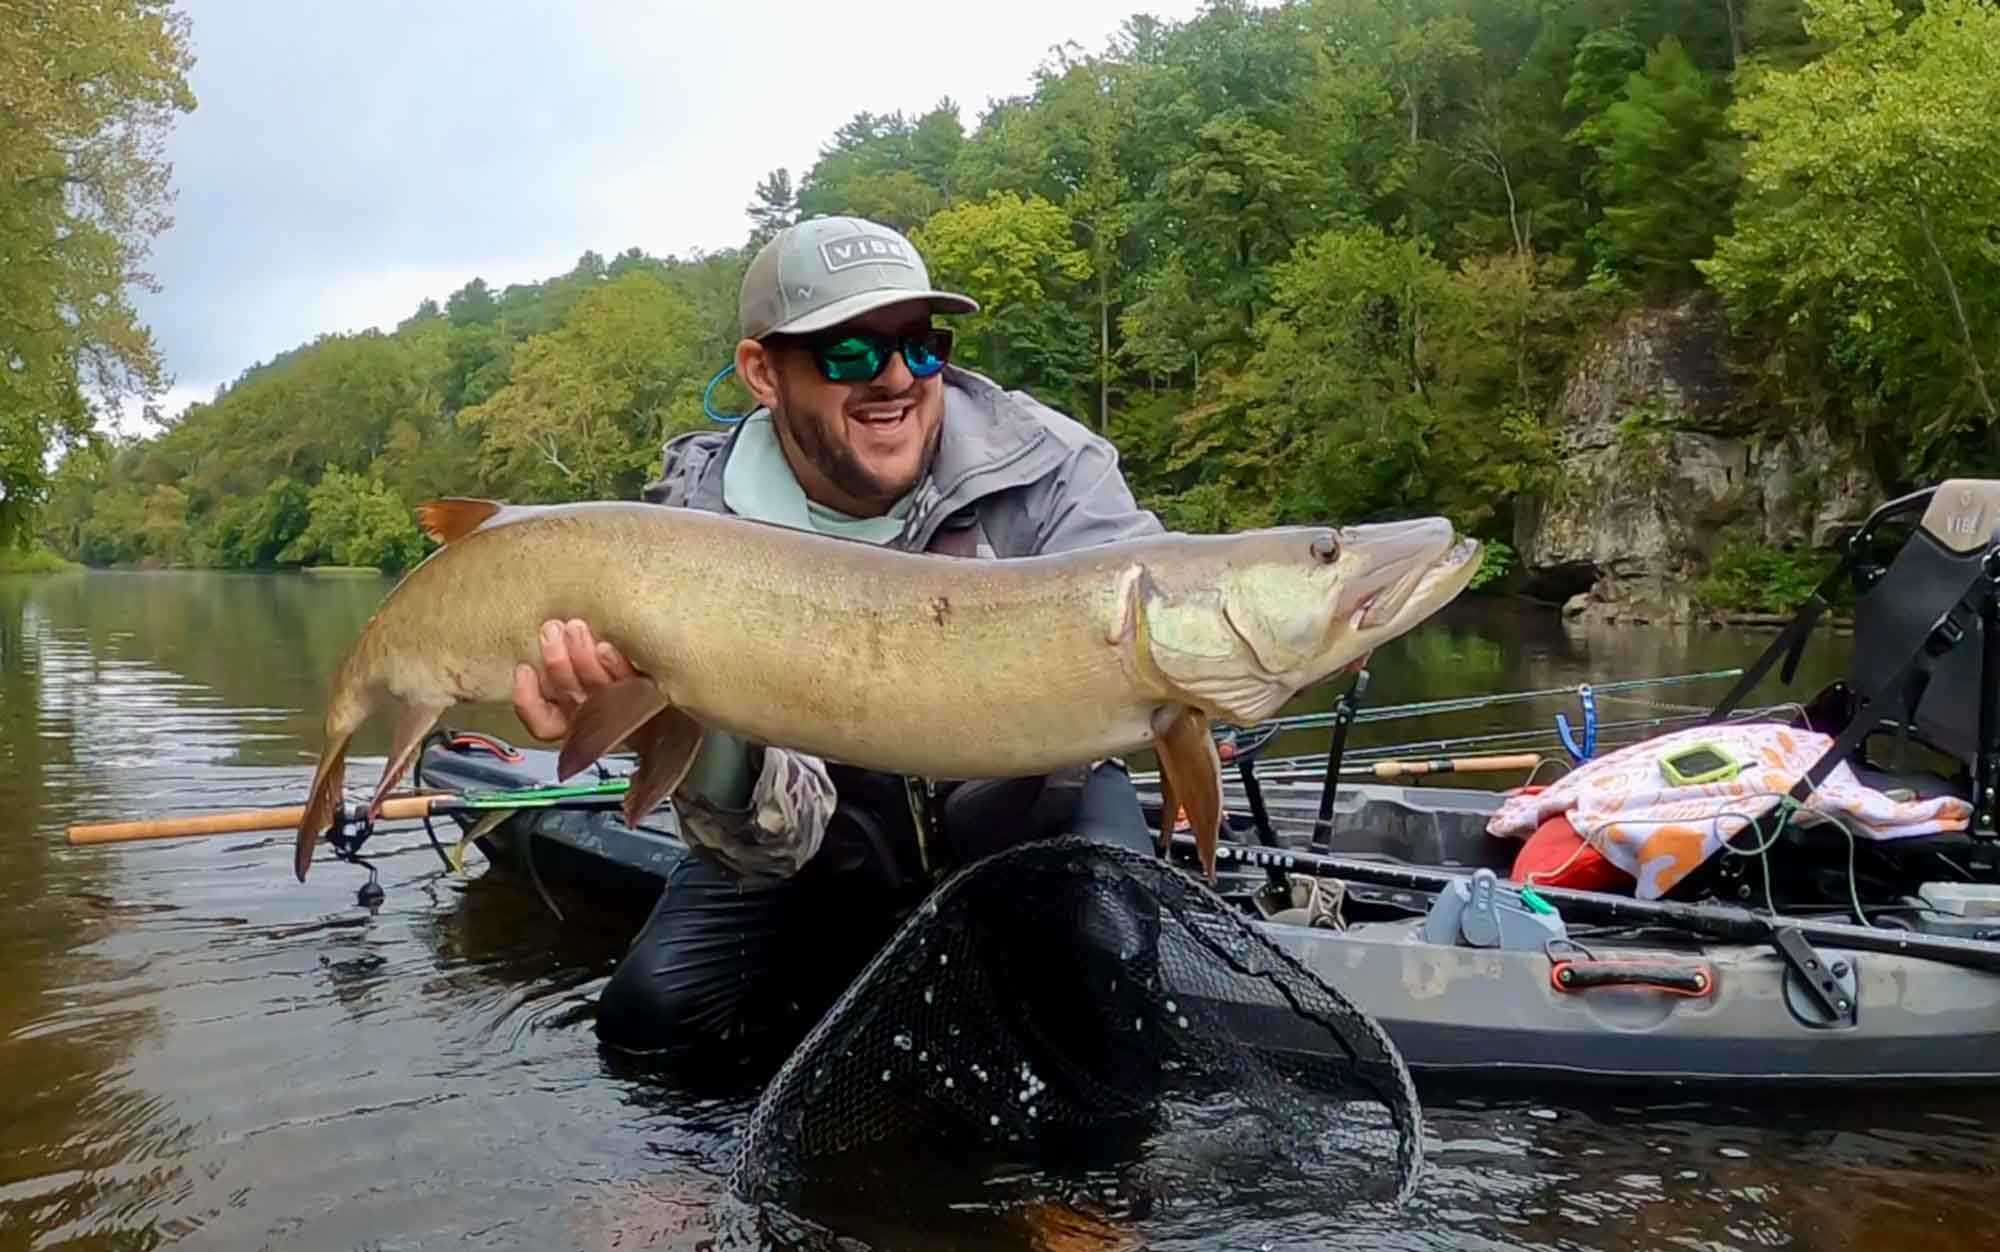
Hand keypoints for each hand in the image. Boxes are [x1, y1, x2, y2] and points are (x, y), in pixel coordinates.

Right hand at [511, 617, 641, 740]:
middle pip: (570, 697)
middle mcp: (596, 716)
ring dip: (581, 656)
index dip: (528, 701)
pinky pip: (631, 685)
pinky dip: (614, 665)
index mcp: (573, 715)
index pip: (544, 721)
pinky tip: (605, 647)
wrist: (672, 677)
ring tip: (575, 627)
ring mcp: (624, 708)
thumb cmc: (610, 663)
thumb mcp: (575, 657)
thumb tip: (544, 629)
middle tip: (552, 630)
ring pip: (597, 690)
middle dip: (556, 663)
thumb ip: (560, 653)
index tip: (523, 669)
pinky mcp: (650, 695)